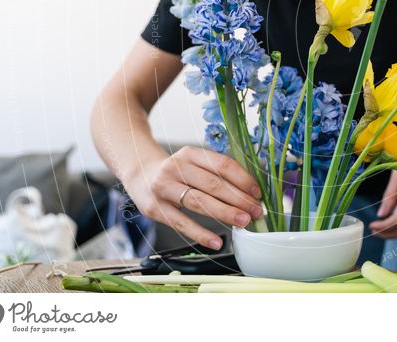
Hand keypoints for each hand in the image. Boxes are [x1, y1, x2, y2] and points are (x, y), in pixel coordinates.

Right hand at [123, 145, 263, 249]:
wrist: (139, 175)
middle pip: (213, 184)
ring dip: (224, 213)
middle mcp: (175, 167)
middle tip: (256, 211)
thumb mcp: (193, 163)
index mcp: (190, 153)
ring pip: (199, 202)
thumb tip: (251, 190)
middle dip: (238, 199)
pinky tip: (217, 241)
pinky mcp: (155, 208)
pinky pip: (181, 223)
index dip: (242, 179)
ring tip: (243, 222)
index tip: (257, 192)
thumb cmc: (176, 172)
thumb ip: (217, 173)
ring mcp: (163, 187)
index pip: (221, 165)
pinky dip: (201, 234)